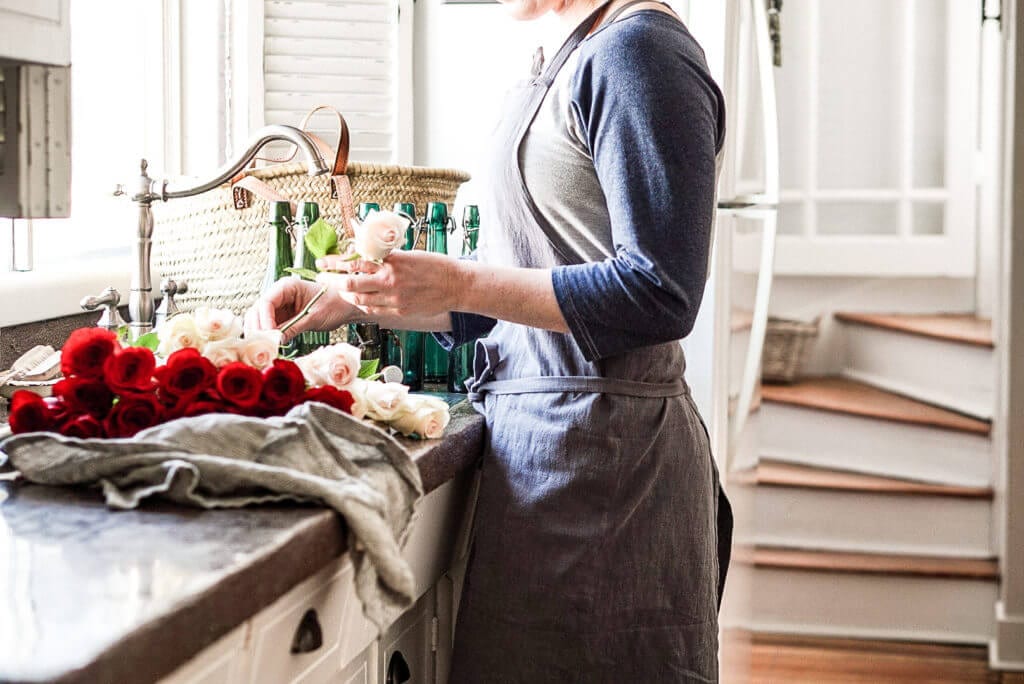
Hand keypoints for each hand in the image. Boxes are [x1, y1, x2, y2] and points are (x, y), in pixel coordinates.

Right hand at [244, 277, 354, 341]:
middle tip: (264, 345)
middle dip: (258, 327)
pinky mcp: (282, 316)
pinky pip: (269, 326)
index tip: (269, 336)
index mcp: (287, 286)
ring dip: (260, 333)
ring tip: (266, 347)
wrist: (346, 305)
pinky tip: (271, 346)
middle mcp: (279, 294)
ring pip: (259, 319)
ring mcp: (279, 305)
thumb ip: (294, 327)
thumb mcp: (315, 317)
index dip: (264, 320)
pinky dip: (268, 336)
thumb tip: (277, 340)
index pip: (266, 302)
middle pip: (257, 310)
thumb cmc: (334, 304)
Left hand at [315, 250, 460, 319]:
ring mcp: (395, 300)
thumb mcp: (409, 254)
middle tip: (322, 278)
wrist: (457, 285)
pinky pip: (373, 311)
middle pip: (351, 284)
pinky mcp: (400, 312)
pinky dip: (363, 305)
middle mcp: (390, 281)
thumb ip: (385, 255)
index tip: (322, 262)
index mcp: (392, 262)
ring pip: (359, 300)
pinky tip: (359, 300)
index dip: (334, 263)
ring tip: (340, 290)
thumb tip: (363, 248)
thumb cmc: (435, 265)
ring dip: (346, 295)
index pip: (355, 261)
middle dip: (332, 282)